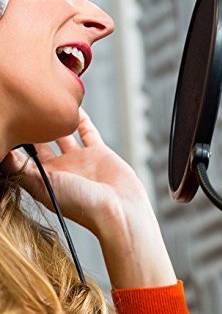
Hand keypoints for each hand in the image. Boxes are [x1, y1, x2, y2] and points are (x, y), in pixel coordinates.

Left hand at [0, 108, 147, 236]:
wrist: (118, 209)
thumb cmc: (81, 205)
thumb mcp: (43, 186)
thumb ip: (22, 169)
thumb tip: (1, 153)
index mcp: (42, 181)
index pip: (20, 158)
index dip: (12, 143)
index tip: (6, 124)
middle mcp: (59, 170)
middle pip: (39, 144)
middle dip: (31, 129)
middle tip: (23, 109)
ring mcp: (79, 160)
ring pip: (63, 135)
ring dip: (55, 121)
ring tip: (46, 103)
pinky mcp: (99, 152)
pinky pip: (87, 132)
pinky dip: (81, 119)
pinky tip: (74, 106)